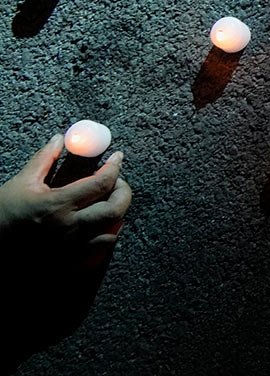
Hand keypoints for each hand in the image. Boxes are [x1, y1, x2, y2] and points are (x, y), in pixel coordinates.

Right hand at [0, 136, 131, 257]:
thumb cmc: (2, 215)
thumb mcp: (21, 183)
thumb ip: (45, 159)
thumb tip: (60, 138)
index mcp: (58, 205)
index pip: (101, 182)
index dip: (114, 167)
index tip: (117, 158)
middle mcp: (69, 228)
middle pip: (115, 209)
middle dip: (123, 192)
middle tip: (116, 183)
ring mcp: (70, 249)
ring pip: (112, 234)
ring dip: (116, 217)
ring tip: (107, 205)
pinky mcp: (67, 265)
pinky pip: (99, 255)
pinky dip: (105, 239)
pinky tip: (99, 229)